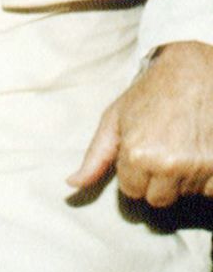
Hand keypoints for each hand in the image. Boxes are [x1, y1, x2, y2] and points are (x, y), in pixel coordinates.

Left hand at [69, 41, 212, 206]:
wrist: (193, 71)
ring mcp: (200, 166)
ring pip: (186, 193)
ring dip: (183, 178)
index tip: (140, 152)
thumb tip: (73, 184)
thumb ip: (95, 157)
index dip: (133, 173)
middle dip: (157, 181)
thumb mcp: (114, 120)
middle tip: (161, 151)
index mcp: (138, 155)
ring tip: (182, 146)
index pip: (131, 191)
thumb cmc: (149, 93)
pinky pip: (211, 190)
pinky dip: (208, 178)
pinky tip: (201, 152)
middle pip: (158, 199)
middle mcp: (170, 165)